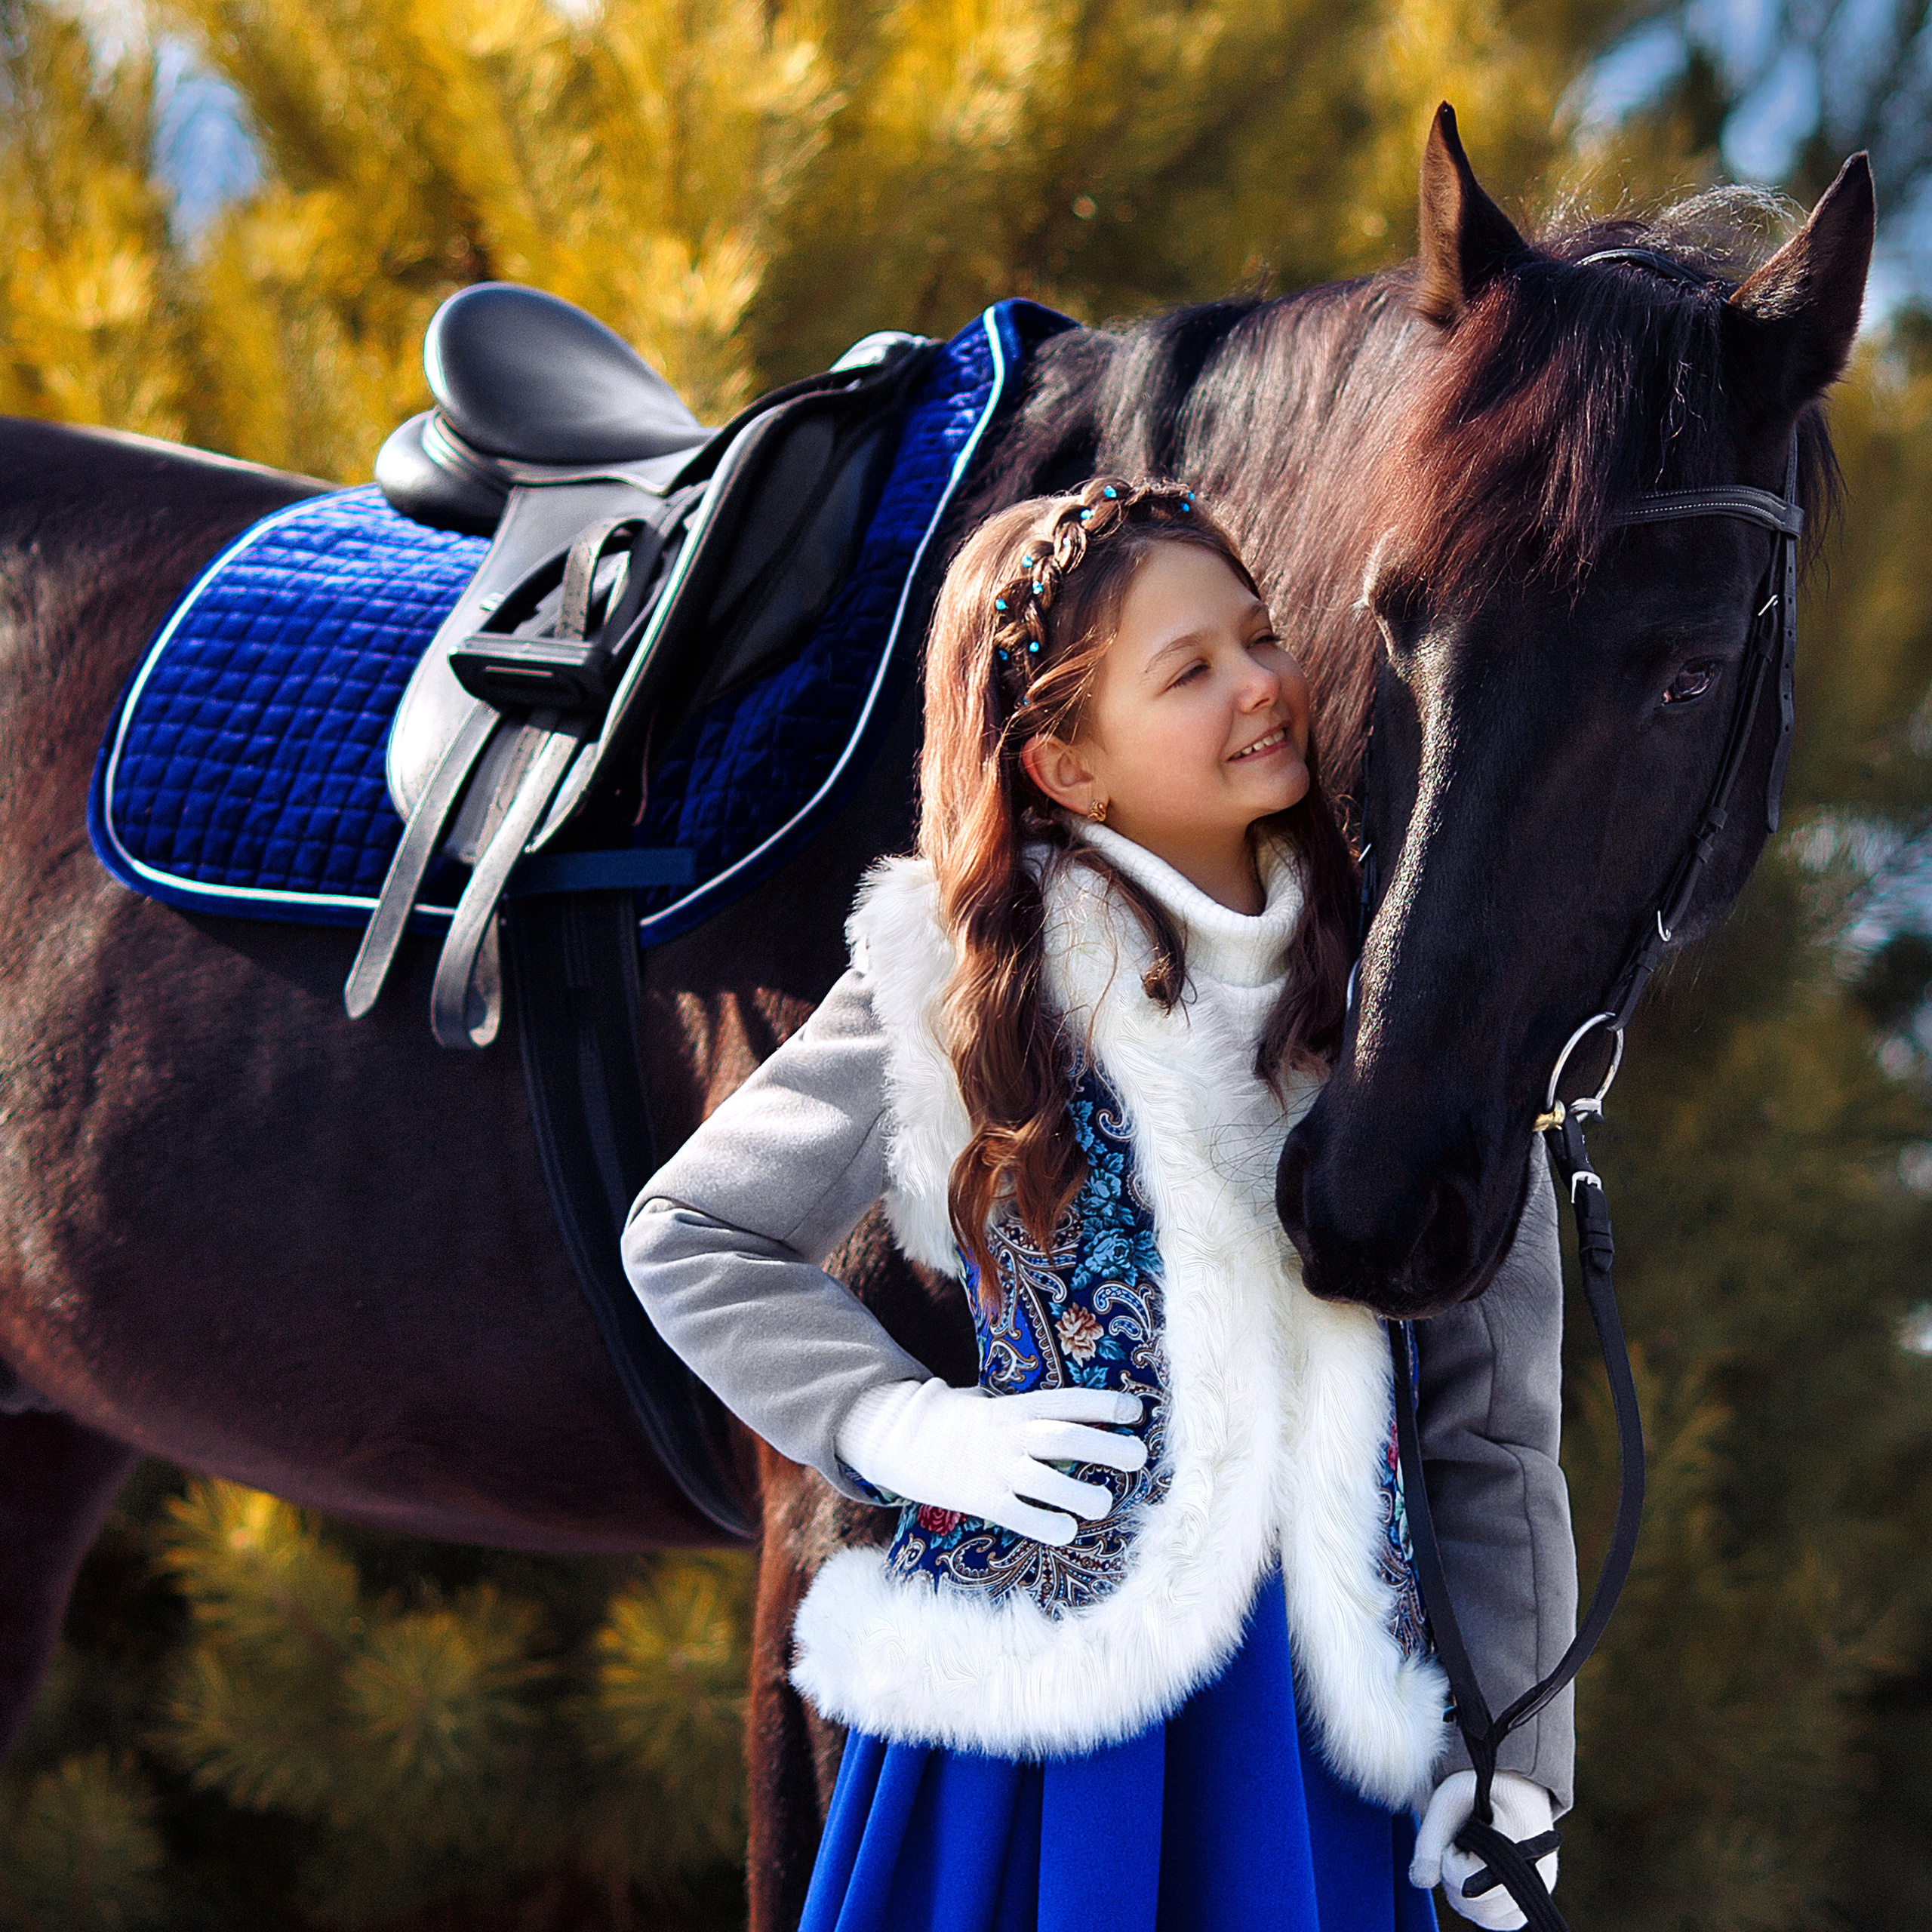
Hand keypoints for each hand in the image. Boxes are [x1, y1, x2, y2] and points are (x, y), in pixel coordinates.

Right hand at [835, 1377, 1146, 1544]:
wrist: (902, 1436)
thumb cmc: (959, 1419)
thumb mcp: (993, 1402)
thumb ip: (1028, 1411)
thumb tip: (1076, 1416)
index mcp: (1016, 1407)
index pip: (1067, 1401)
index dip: (1103, 1405)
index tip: (1135, 1410)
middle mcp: (1010, 1435)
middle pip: (1065, 1438)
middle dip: (1106, 1447)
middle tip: (1138, 1456)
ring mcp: (995, 1467)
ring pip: (1045, 1480)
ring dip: (1080, 1493)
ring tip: (1104, 1503)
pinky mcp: (980, 1497)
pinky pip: (1018, 1514)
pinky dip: (1044, 1523)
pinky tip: (1066, 1531)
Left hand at [1410, 1771, 1557, 1929]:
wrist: (1513, 1780)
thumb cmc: (1478, 1785)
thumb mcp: (1447, 1801)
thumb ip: (1429, 1842)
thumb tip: (1420, 1882)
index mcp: (1517, 1839)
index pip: (1464, 1879)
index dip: (1448, 1857)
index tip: (1455, 1831)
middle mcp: (1538, 1870)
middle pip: (1478, 1906)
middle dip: (1455, 1878)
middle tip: (1461, 1843)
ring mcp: (1542, 1886)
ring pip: (1489, 1918)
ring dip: (1468, 1895)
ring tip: (1471, 1855)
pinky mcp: (1539, 1895)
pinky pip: (1505, 1920)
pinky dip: (1485, 1907)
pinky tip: (1478, 1876)